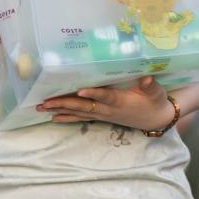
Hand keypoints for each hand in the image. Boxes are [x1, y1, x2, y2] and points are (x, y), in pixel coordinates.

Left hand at [38, 77, 177, 129]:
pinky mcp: (101, 117)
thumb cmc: (154, 101)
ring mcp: (103, 114)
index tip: (80, 90)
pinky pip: (81, 118)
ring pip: (79, 113)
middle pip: (84, 106)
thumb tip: (147, 78)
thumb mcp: (156, 93)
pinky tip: (52, 117)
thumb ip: (150, 86)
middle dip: (64, 104)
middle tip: (46, 102)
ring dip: (60, 110)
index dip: (93, 94)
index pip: (105, 96)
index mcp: (121, 100)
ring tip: (42, 108)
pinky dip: (66, 117)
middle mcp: (108, 109)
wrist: (156, 119)